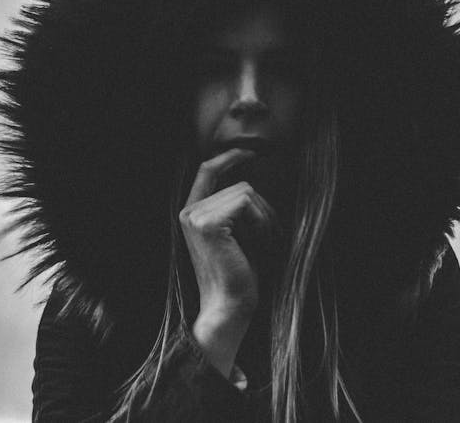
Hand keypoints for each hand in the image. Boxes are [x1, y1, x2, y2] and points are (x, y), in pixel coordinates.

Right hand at [179, 148, 277, 375]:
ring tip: (264, 243)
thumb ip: (237, 208)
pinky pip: (246, 203)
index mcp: (192, 214)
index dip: (229, 158)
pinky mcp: (207, 224)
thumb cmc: (240, 275)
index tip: (249, 152)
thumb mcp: (239, 234)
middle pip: (240, 184)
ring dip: (265, 217)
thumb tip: (252, 182)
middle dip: (263, 209)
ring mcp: (196, 216)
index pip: (207, 170)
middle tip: (270, 237)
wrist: (230, 307)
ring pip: (246, 193)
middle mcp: (189, 212)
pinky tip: (259, 242)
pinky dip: (261, 221)